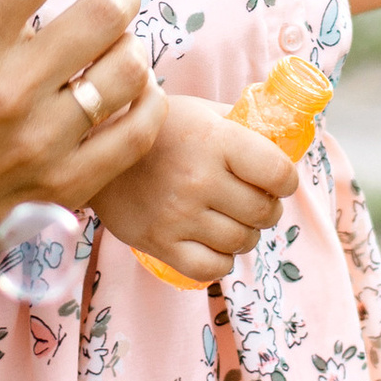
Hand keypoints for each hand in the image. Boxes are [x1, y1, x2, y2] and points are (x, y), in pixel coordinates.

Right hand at [0, 0, 163, 283]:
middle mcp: (4, 88)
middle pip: (105, 10)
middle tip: (113, 0)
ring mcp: (38, 142)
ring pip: (130, 68)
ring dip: (132, 50)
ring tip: (113, 54)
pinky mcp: (66, 185)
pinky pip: (139, 129)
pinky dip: (147, 103)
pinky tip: (131, 95)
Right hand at [90, 92, 296, 288]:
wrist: (94, 147)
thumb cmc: (157, 129)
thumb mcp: (200, 111)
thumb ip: (239, 124)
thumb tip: (282, 140)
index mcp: (216, 140)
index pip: (278, 173)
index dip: (286, 181)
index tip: (278, 182)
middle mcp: (199, 178)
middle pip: (263, 212)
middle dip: (267, 210)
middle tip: (254, 203)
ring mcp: (178, 214)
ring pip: (241, 242)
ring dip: (245, 236)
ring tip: (232, 222)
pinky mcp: (158, 242)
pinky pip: (210, 269)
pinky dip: (220, 262)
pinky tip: (213, 245)